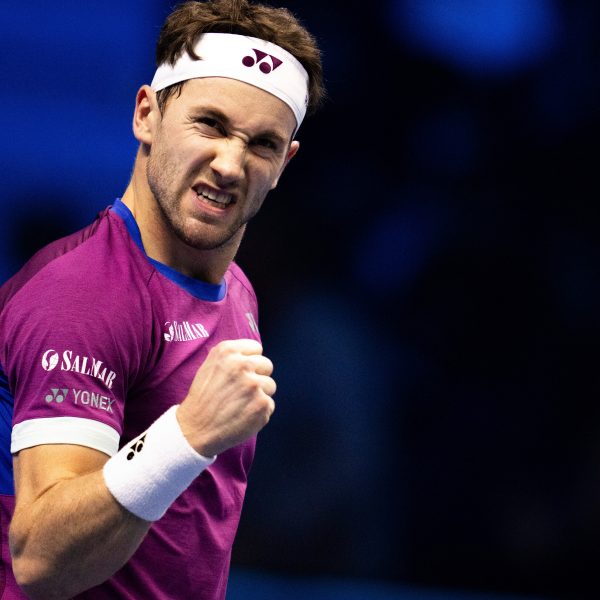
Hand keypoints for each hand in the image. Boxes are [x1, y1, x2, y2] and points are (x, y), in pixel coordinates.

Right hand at [176, 339, 275, 455]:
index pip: (256, 348)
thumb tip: (254, 355)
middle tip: (242, 391)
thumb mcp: (210, 365)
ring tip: (240, 404)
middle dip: (258, 377)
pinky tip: (243, 415)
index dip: (250, 362)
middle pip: (267, 365)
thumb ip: (232, 357)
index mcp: (228, 351)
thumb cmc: (203, 398)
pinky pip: (270, 404)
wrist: (195, 429)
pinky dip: (260, 412)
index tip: (242, 373)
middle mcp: (243, 364)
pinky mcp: (262, 404)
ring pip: (270, 385)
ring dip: (260, 395)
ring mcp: (254, 384)